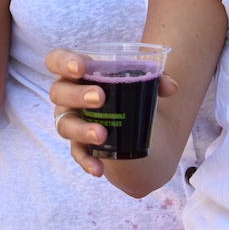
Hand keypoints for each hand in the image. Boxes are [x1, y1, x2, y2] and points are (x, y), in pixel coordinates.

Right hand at [45, 47, 177, 178]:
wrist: (128, 117)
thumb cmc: (123, 88)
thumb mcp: (137, 79)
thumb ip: (154, 79)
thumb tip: (171, 87)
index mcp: (76, 71)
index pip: (56, 61)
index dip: (63, 62)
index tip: (81, 67)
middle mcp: (66, 95)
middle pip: (59, 92)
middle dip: (77, 95)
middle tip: (100, 98)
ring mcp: (69, 119)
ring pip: (64, 125)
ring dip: (81, 130)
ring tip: (101, 134)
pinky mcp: (77, 143)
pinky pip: (77, 153)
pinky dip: (86, 161)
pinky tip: (99, 168)